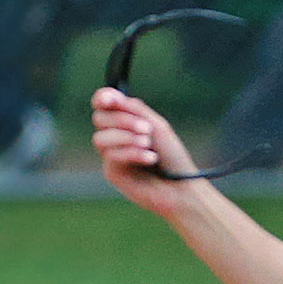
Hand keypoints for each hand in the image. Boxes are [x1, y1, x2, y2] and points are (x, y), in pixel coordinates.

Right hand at [90, 87, 201, 209]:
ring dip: (126, 138)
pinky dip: (131, 154)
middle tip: (146, 130)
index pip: (103, 105)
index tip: (110, 99)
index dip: (103, 98)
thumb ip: (135, 110)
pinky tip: (150, 158)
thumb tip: (113, 96)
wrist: (182, 188)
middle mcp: (115, 136)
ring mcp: (111, 154)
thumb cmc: (173, 158)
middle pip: (99, 119)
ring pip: (100, 138)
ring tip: (148, 144)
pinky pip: (111, 156)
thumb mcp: (158, 127)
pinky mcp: (112, 172)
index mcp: (125, 122)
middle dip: (122, 120)